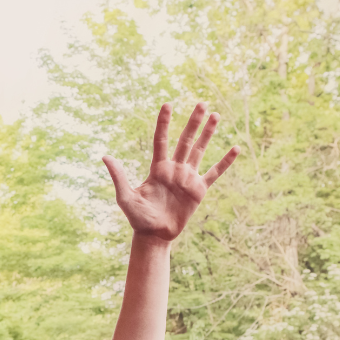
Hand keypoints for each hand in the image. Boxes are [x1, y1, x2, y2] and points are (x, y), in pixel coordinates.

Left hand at [103, 102, 238, 242]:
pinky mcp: (198, 190)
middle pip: (185, 140)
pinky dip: (225, 162)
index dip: (164, 123)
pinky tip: (235, 149)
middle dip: (193, 122)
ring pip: (200, 151)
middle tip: (201, 103)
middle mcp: (174, 169)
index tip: (167, 104)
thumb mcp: (125, 197)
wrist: (154, 235)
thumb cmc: (138, 217)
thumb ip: (119, 176)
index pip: (161, 140)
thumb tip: (105, 156)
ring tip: (215, 115)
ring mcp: (187, 178)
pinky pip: (214, 173)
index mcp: (157, 168)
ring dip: (207, 134)